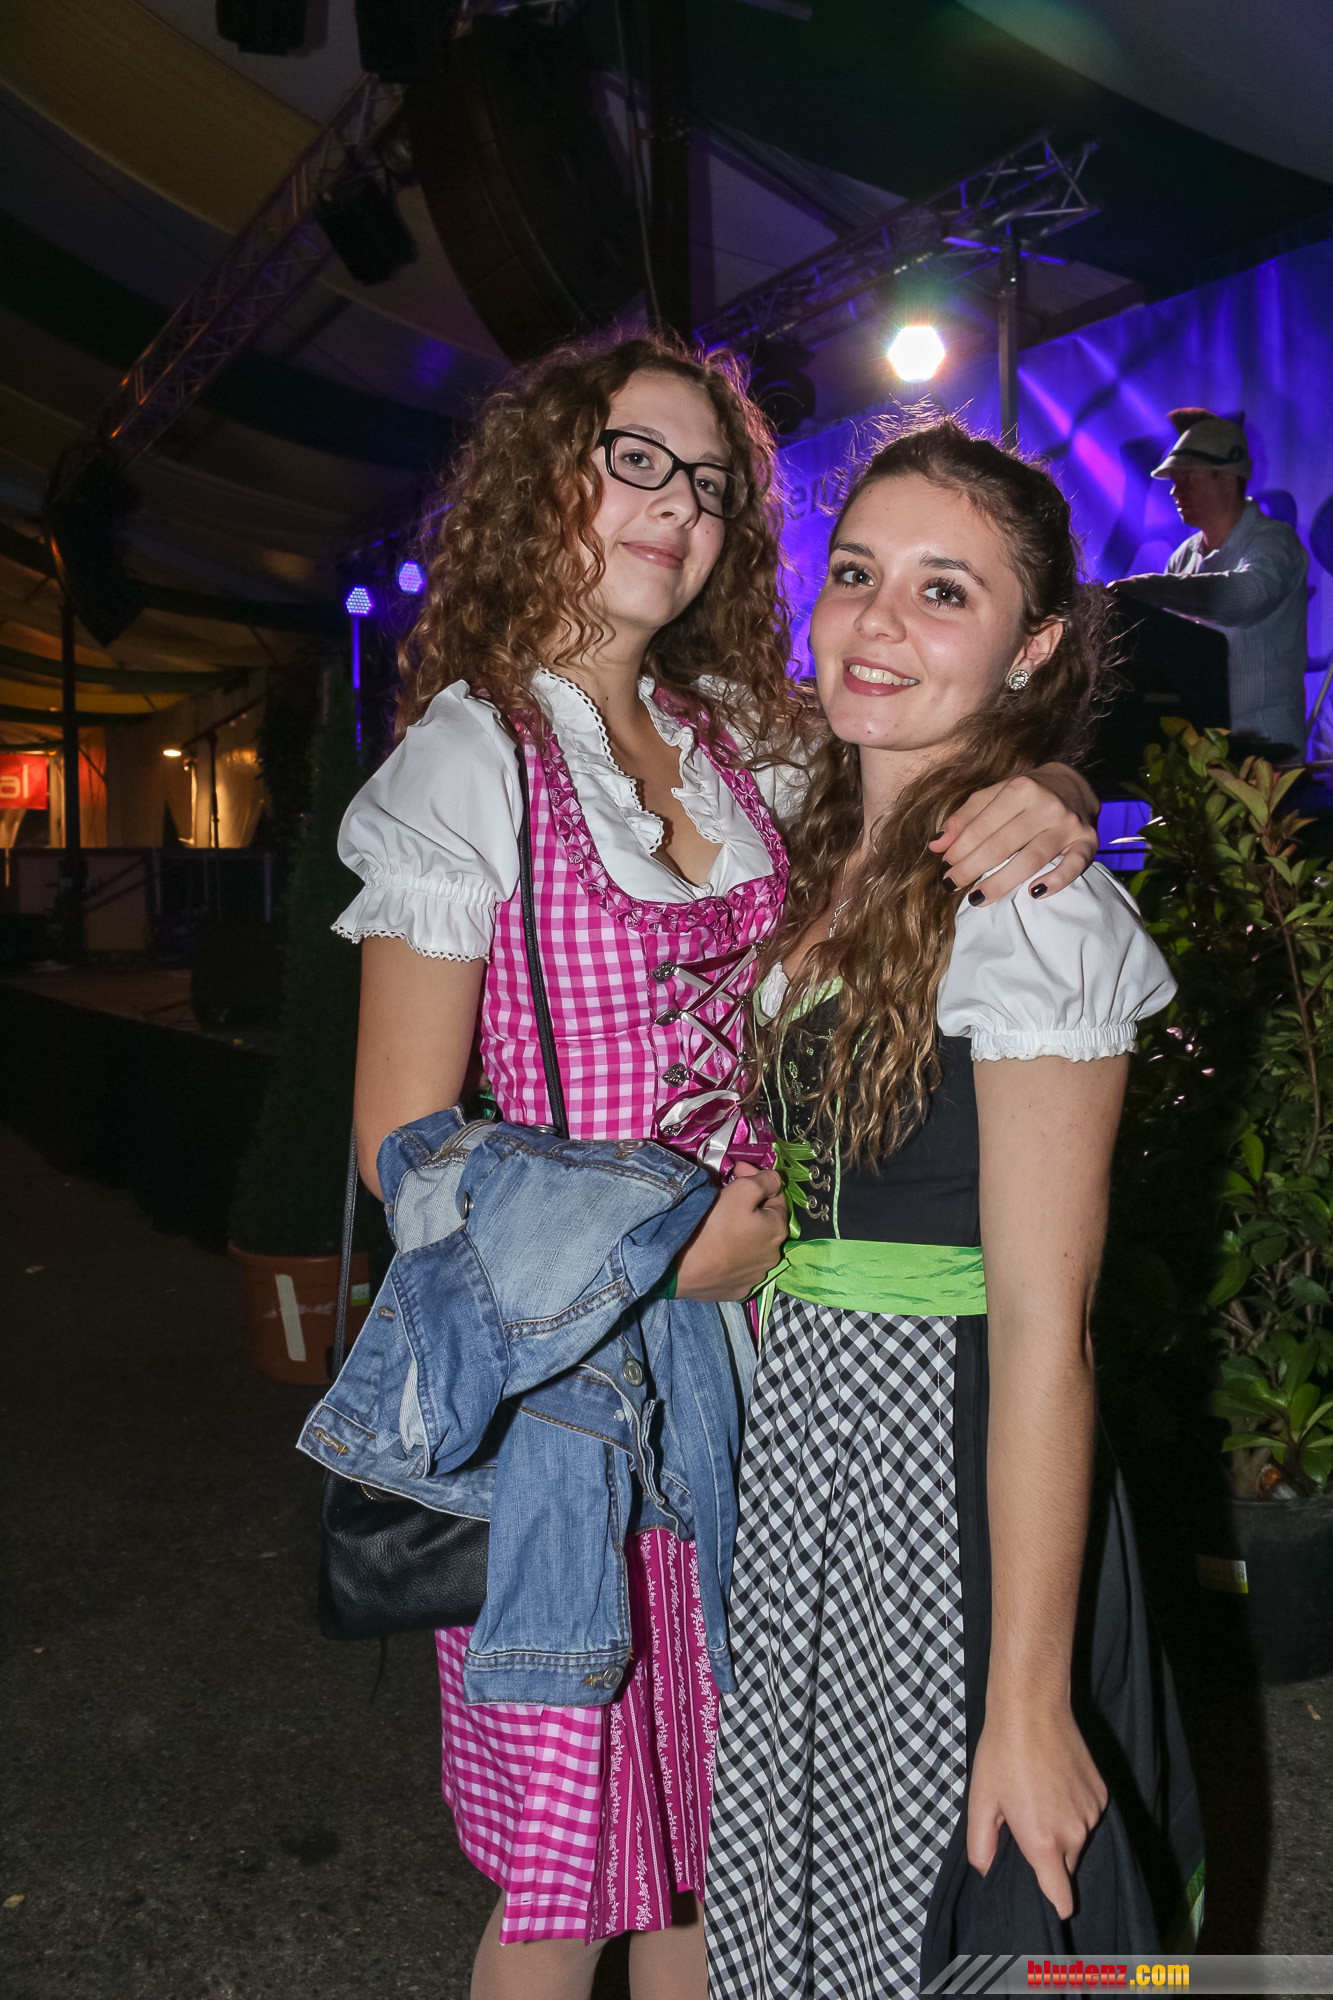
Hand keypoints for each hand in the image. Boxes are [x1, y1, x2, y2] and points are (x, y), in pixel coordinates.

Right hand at [675, 1166, 787, 1301]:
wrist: (681, 1269)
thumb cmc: (713, 1225)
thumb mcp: (742, 1191)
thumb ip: (765, 1181)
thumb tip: (775, 1179)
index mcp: (778, 1230)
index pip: (775, 1194)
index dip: (756, 1179)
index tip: (736, 1171)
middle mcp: (774, 1256)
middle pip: (765, 1220)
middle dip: (750, 1204)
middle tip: (727, 1195)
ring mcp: (756, 1276)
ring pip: (753, 1244)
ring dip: (742, 1230)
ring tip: (721, 1222)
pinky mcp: (738, 1289)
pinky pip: (739, 1265)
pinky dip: (733, 1252)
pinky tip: (719, 1247)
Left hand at [929, 765, 1098, 904]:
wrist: (1074, 785)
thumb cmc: (1026, 794)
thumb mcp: (994, 795)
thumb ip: (965, 817)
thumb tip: (936, 845)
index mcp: (1021, 789)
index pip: (983, 826)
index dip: (960, 849)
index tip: (944, 867)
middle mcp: (1047, 804)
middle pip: (1003, 845)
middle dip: (972, 868)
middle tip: (951, 885)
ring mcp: (1069, 825)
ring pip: (1031, 859)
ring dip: (1001, 882)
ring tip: (976, 899)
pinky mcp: (1089, 842)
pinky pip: (1074, 866)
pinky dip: (1056, 881)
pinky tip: (1034, 894)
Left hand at [966, 1701, 1107, 1917]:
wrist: (1032, 1707)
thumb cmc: (1001, 1754)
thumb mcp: (980, 1800)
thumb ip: (981, 1846)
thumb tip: (986, 1872)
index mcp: (1044, 1841)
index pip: (1061, 1897)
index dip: (1054, 1905)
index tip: (1047, 1903)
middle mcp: (1074, 1833)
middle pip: (1066, 1866)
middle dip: (1049, 1857)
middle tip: (1025, 1826)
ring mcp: (1092, 1813)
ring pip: (1078, 1839)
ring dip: (1062, 1831)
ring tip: (1038, 1798)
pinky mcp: (1102, 1794)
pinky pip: (1088, 1816)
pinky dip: (1074, 1810)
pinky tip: (1055, 1785)